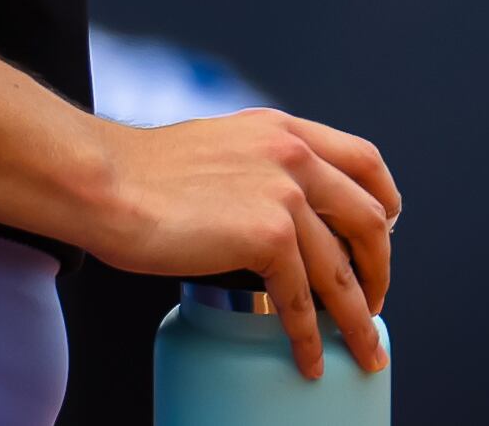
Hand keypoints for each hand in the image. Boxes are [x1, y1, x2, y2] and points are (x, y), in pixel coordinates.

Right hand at [84, 109, 398, 378]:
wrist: (104, 182)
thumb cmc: (140, 174)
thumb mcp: (217, 147)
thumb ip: (255, 166)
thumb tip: (272, 208)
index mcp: (281, 130)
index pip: (363, 160)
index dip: (384, 203)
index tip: (384, 234)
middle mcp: (292, 153)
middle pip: (370, 218)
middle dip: (379, 269)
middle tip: (375, 301)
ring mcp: (283, 192)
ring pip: (342, 270)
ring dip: (359, 319)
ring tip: (364, 351)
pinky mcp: (266, 233)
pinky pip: (303, 298)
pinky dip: (310, 336)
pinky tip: (308, 357)